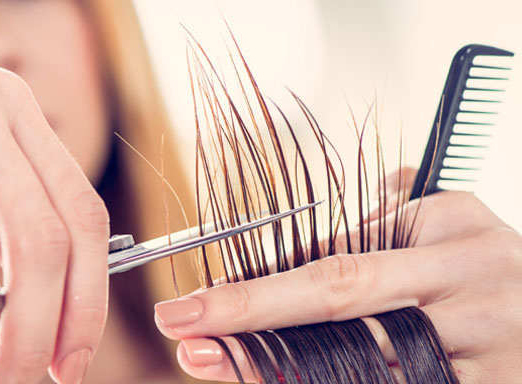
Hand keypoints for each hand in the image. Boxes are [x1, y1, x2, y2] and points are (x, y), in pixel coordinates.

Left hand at [155, 187, 521, 382]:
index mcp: (447, 225)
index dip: (261, 286)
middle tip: (183, 327)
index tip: (201, 302)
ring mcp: (488, 340)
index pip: (335, 255)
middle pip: (339, 296)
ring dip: (280, 366)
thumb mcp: (445, 228)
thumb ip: (376, 226)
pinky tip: (284, 380)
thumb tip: (288, 248)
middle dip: (251, 313)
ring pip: (363, 360)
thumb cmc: (489, 269)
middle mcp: (468, 276)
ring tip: (216, 363)